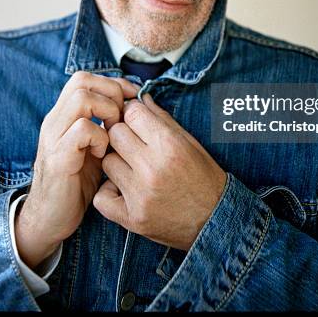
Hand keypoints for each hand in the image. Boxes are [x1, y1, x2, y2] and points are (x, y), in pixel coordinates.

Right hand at [14, 71, 138, 268]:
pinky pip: (82, 130)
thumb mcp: (93, 148)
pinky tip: (103, 154)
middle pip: (81, 80)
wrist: (50, 219)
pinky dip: (99, 137)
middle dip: (111, 93)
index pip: (85, 78)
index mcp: (63, 115)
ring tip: (113, 134)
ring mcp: (53, 137)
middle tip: (122, 118)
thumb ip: (106, 126)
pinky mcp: (58, 158)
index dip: (113, 83)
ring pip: (81, 98)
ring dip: (106, 112)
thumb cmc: (76, 182)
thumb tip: (134, 106)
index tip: (132, 99)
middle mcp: (55, 120)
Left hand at [93, 93, 226, 250]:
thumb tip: (140, 97)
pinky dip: (109, 192)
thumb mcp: (189, 142)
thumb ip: (162, 118)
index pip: (132, 112)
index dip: (132, 113)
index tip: (137, 121)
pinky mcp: (133, 219)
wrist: (215, 220)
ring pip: (106, 161)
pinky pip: (101, 197)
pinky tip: (123, 190)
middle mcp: (153, 168)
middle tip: (133, 144)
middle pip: (115, 133)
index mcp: (170, 145)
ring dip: (116, 161)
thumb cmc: (204, 177)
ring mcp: (141, 195)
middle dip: (122, 134)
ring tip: (132, 167)